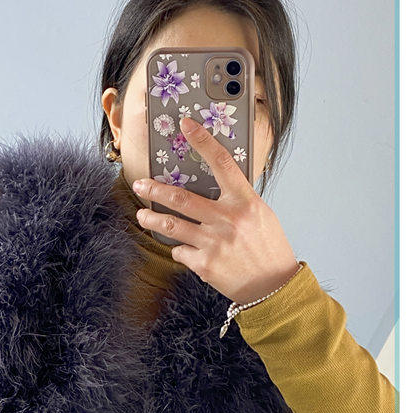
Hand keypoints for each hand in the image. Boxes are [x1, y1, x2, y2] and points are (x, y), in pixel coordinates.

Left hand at [133, 115, 300, 303]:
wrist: (274, 286)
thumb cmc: (268, 248)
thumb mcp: (260, 215)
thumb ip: (237, 200)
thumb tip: (212, 185)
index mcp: (245, 202)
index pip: (222, 163)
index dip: (203, 141)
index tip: (187, 126)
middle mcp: (228, 219)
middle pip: (181, 198)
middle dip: (154, 190)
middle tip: (140, 185)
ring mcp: (214, 243)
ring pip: (171, 225)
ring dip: (152, 219)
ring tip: (142, 215)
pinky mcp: (205, 264)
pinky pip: (180, 251)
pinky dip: (179, 249)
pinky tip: (184, 250)